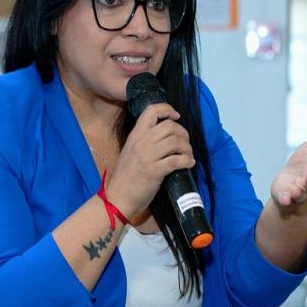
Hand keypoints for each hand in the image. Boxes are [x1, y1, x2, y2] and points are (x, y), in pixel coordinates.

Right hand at [106, 103, 194, 217]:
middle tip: (184, 143)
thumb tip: (165, 136)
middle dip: (183, 133)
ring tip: (187, 155)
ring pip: (176, 141)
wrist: (117, 197)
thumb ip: (143, 141)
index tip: (176, 116)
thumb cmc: (125, 177)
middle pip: (169, 126)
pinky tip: (189, 164)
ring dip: (187, 148)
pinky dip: (187, 161)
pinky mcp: (155, 171)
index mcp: (135, 135)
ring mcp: (148, 156)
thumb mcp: (130, 151)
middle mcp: (141, 142)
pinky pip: (177, 160)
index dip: (167, 109)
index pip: (151, 111)